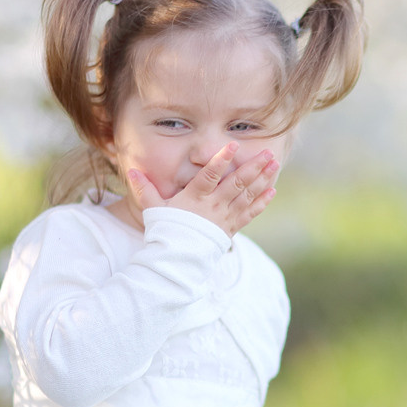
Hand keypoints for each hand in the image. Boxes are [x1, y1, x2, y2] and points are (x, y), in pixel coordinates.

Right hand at [128, 143, 279, 236]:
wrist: (177, 260)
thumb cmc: (165, 231)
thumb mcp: (153, 208)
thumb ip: (144, 189)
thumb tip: (131, 170)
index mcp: (195, 198)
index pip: (210, 175)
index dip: (222, 160)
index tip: (234, 146)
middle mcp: (213, 206)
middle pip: (237, 183)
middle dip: (254, 167)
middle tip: (268, 153)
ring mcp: (225, 217)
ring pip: (247, 195)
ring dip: (262, 179)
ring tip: (275, 164)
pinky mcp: (231, 228)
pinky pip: (250, 213)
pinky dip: (262, 202)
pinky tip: (272, 190)